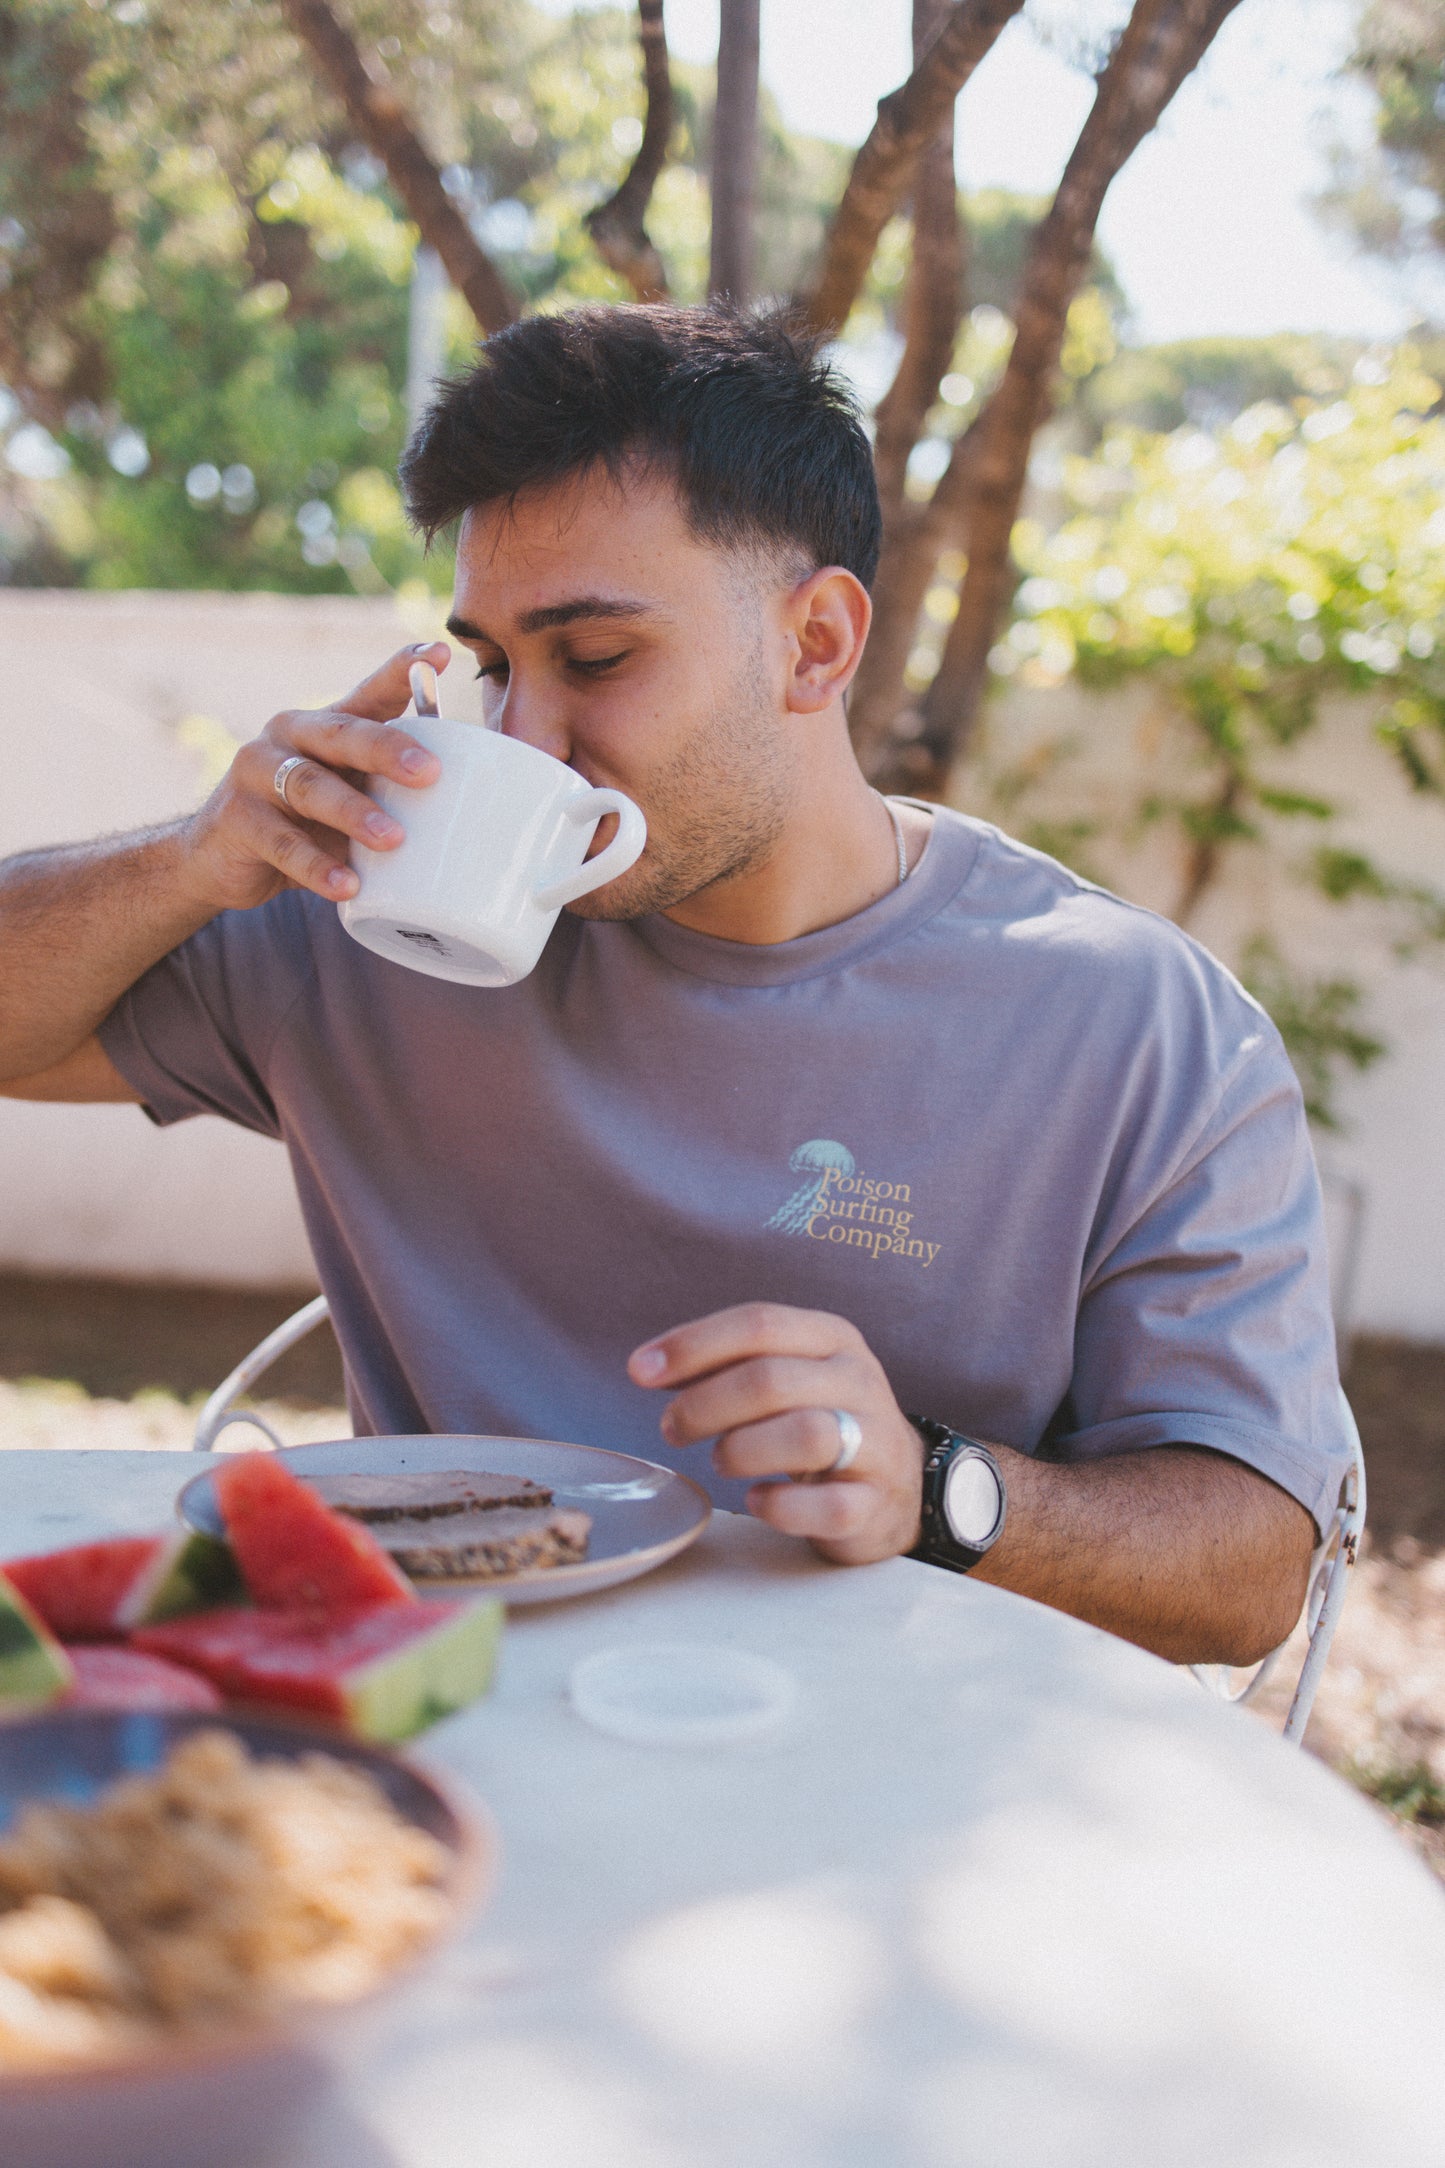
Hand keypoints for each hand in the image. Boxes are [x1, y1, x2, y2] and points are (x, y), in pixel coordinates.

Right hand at [181, 643, 448, 912]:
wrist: (218, 858)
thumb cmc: (303, 824)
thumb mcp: (348, 800)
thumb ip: (389, 796)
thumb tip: (472, 813)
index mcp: (325, 727)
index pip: (369, 693)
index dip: (401, 670)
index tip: (438, 652)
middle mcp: (289, 735)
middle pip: (342, 734)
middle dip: (388, 750)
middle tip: (430, 773)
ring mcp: (256, 774)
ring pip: (310, 787)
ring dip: (354, 813)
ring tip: (394, 840)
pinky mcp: (237, 819)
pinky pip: (283, 844)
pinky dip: (318, 866)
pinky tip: (347, 886)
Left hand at [628, 1303, 924, 1565]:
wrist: (895, 1483)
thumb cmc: (819, 1418)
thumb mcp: (785, 1375)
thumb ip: (726, 1364)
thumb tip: (649, 1365)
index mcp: (831, 1337)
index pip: (759, 1323)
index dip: (693, 1345)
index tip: (640, 1371)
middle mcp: (860, 1381)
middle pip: (772, 1380)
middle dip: (704, 1404)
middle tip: (671, 1429)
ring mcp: (876, 1443)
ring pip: (806, 1435)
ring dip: (741, 1450)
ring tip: (719, 1461)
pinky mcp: (876, 1504)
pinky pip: (826, 1506)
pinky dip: (779, 1507)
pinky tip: (757, 1501)